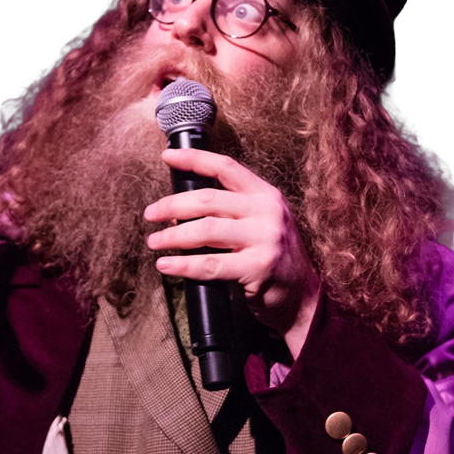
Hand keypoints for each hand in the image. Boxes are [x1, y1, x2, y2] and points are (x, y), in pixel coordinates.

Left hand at [144, 148, 321, 358]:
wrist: (303, 297)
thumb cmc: (273, 258)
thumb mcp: (260, 223)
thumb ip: (230, 211)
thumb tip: (179, 210)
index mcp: (265, 195)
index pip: (226, 167)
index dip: (194, 159)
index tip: (168, 157)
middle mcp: (267, 212)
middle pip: (208, 200)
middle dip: (172, 205)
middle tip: (150, 214)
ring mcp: (265, 239)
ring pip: (205, 230)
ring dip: (173, 235)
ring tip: (154, 242)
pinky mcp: (258, 267)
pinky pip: (210, 264)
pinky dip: (183, 265)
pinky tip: (166, 265)